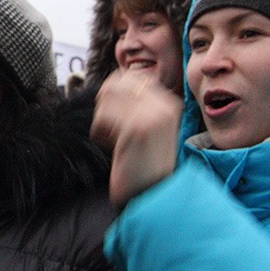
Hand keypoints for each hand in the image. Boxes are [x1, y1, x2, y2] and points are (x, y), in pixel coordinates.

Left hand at [90, 71, 181, 207]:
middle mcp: (164, 105)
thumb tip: (110, 84)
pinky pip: (102, 118)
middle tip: (111, 128)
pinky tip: (113, 148)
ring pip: (106, 98)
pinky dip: (100, 134)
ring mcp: (152, 116)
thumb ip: (137, 104)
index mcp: (169, 102)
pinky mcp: (136, 129)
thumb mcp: (149, 126)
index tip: (116, 117)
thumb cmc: (145, 164)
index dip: (114, 92)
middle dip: (105, 104)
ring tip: (114, 140)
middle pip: (116, 83)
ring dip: (102, 120)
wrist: (155, 194)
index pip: (132, 76)